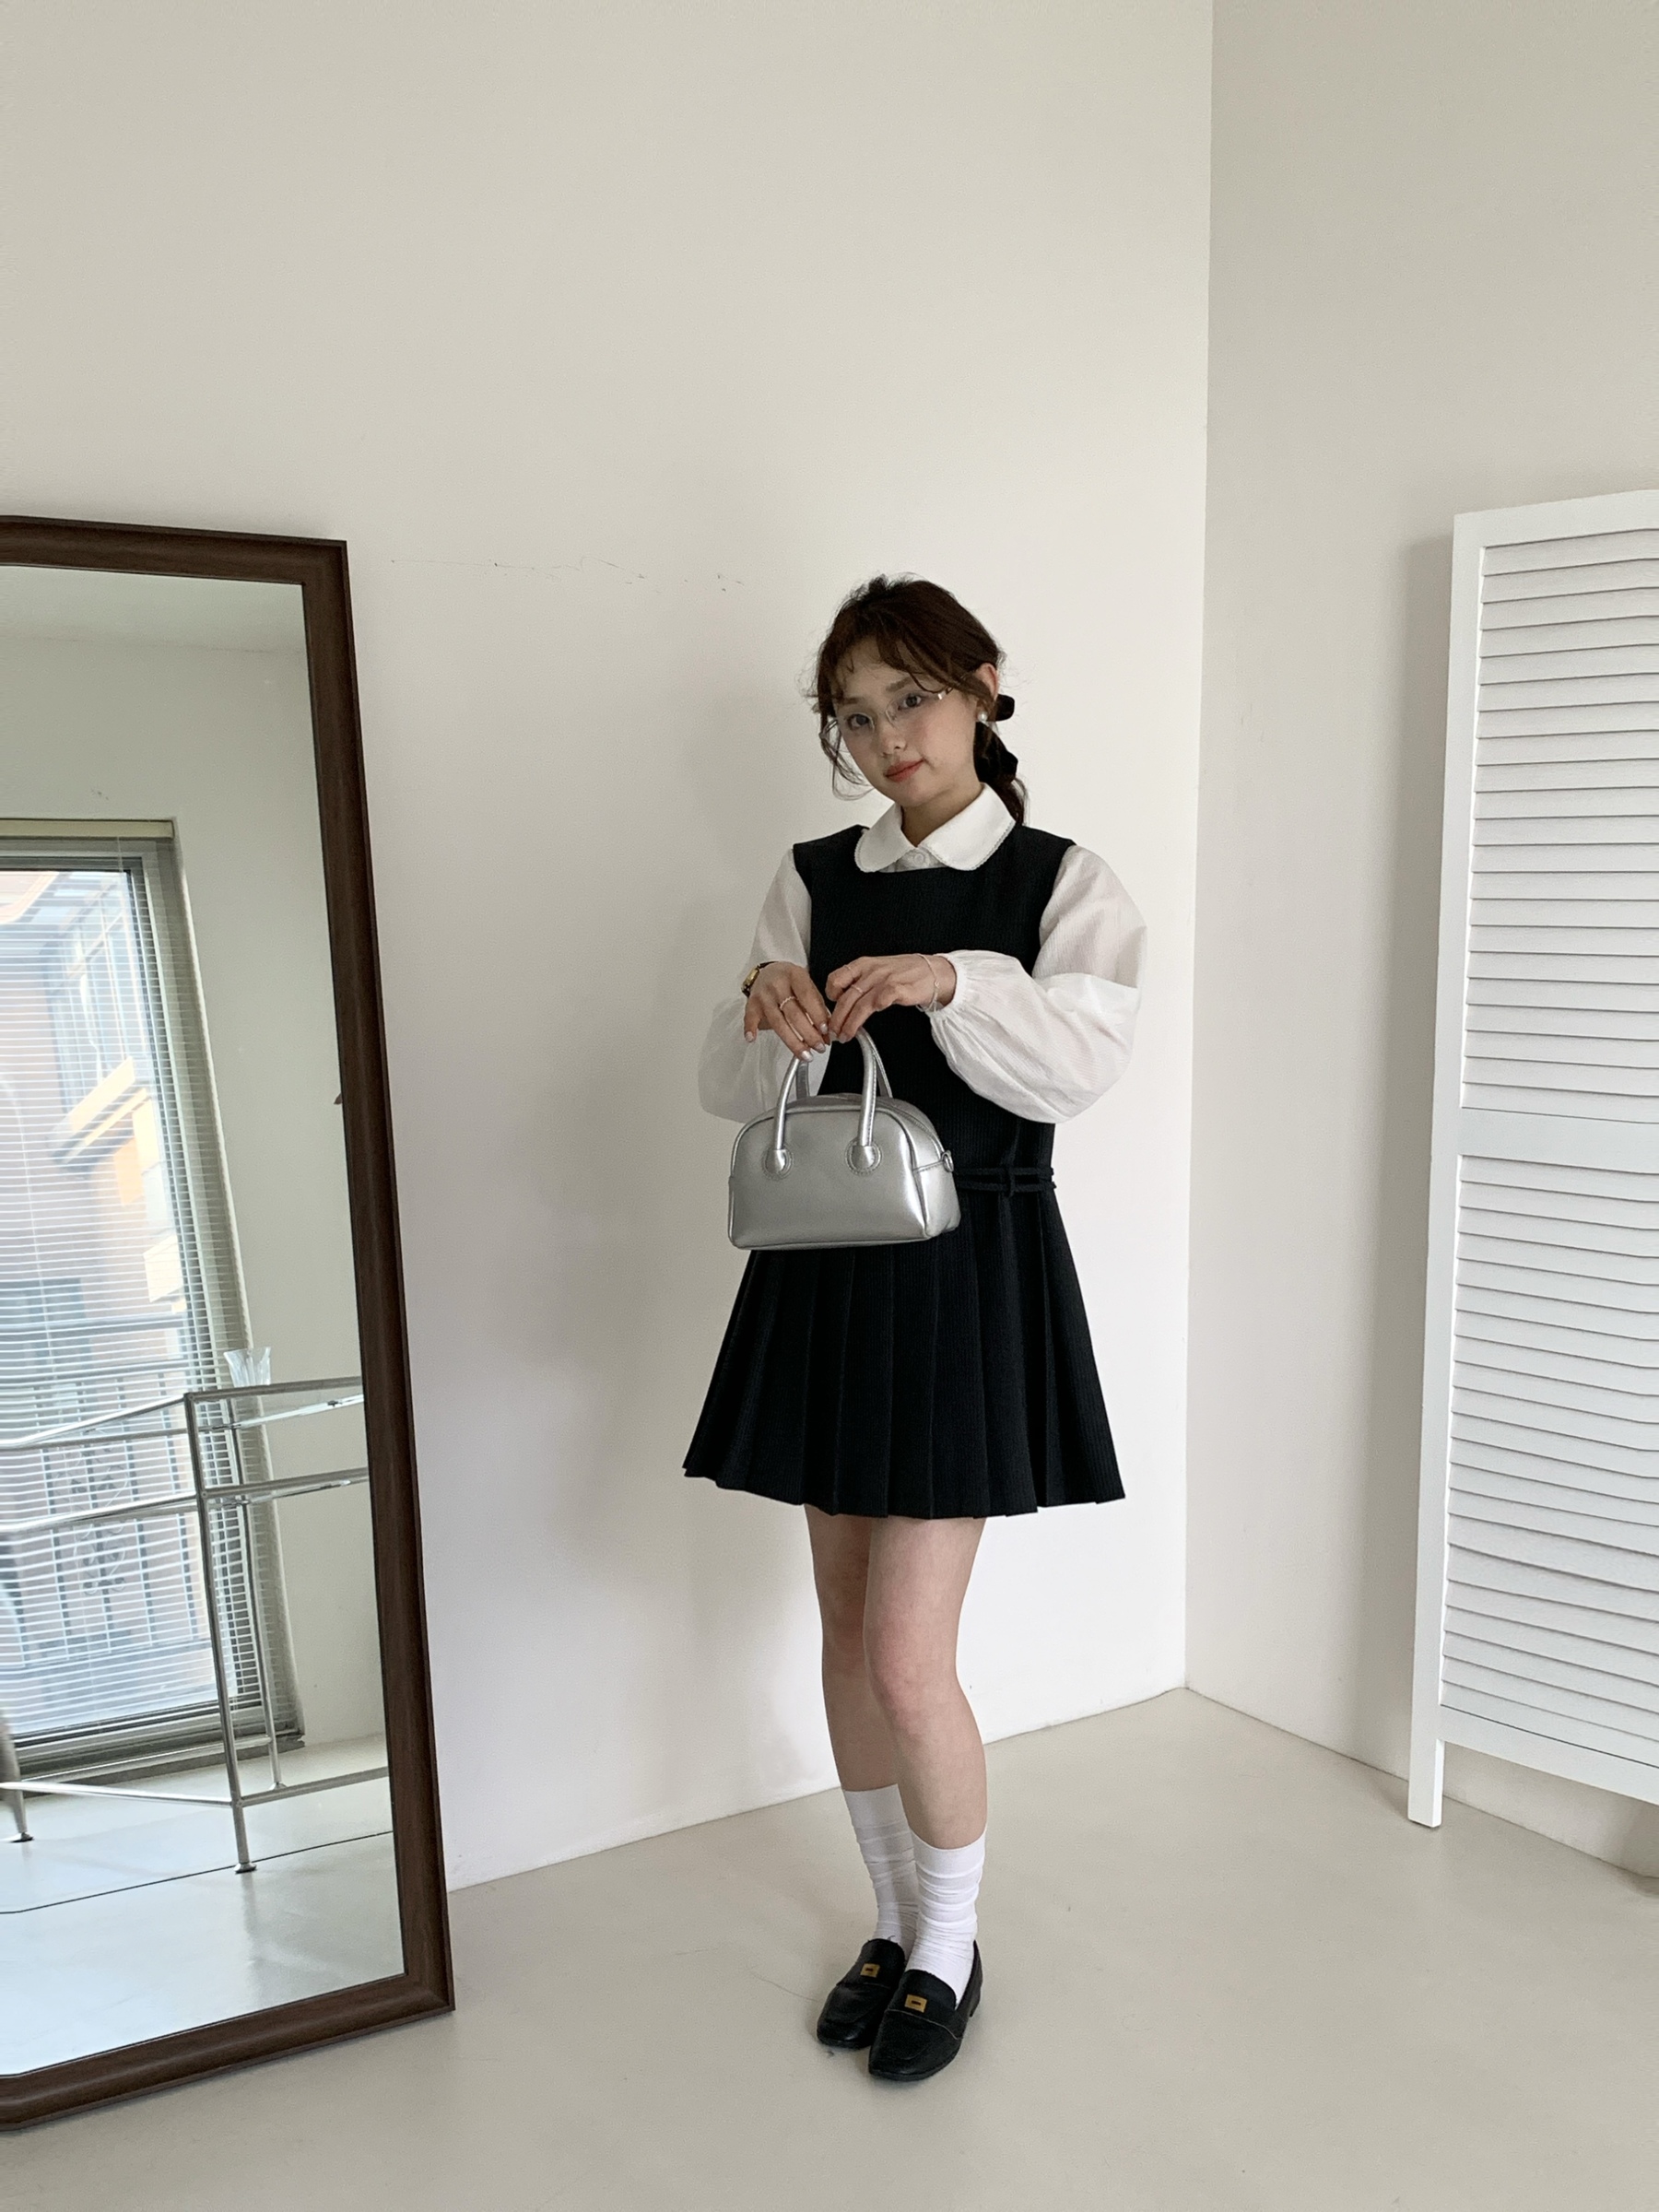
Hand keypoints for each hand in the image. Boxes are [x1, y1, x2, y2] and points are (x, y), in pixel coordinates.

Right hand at [743, 961, 830, 1060]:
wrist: (769, 971)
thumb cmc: (791, 982)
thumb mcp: (809, 987)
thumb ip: (818, 1008)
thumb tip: (827, 1034)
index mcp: (795, 975)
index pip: (807, 997)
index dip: (817, 1016)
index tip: (825, 1032)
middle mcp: (777, 984)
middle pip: (793, 1013)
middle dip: (808, 1034)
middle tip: (819, 1047)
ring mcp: (763, 994)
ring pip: (777, 1022)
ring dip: (792, 1041)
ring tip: (804, 1054)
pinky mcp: (751, 1003)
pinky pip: (749, 1017)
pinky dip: (750, 1028)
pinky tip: (752, 1039)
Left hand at [824, 954, 955, 1041]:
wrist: (933, 971)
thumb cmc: (906, 973)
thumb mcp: (877, 970)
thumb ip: (860, 983)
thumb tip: (842, 1002)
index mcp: (863, 965)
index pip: (836, 978)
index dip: (829, 996)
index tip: (830, 1010)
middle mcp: (871, 971)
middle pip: (846, 997)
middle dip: (837, 1018)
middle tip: (833, 1032)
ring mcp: (885, 979)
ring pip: (860, 1004)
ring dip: (850, 1023)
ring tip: (845, 1035)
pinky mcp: (898, 989)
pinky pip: (880, 1000)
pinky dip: (872, 1011)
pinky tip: (866, 1025)